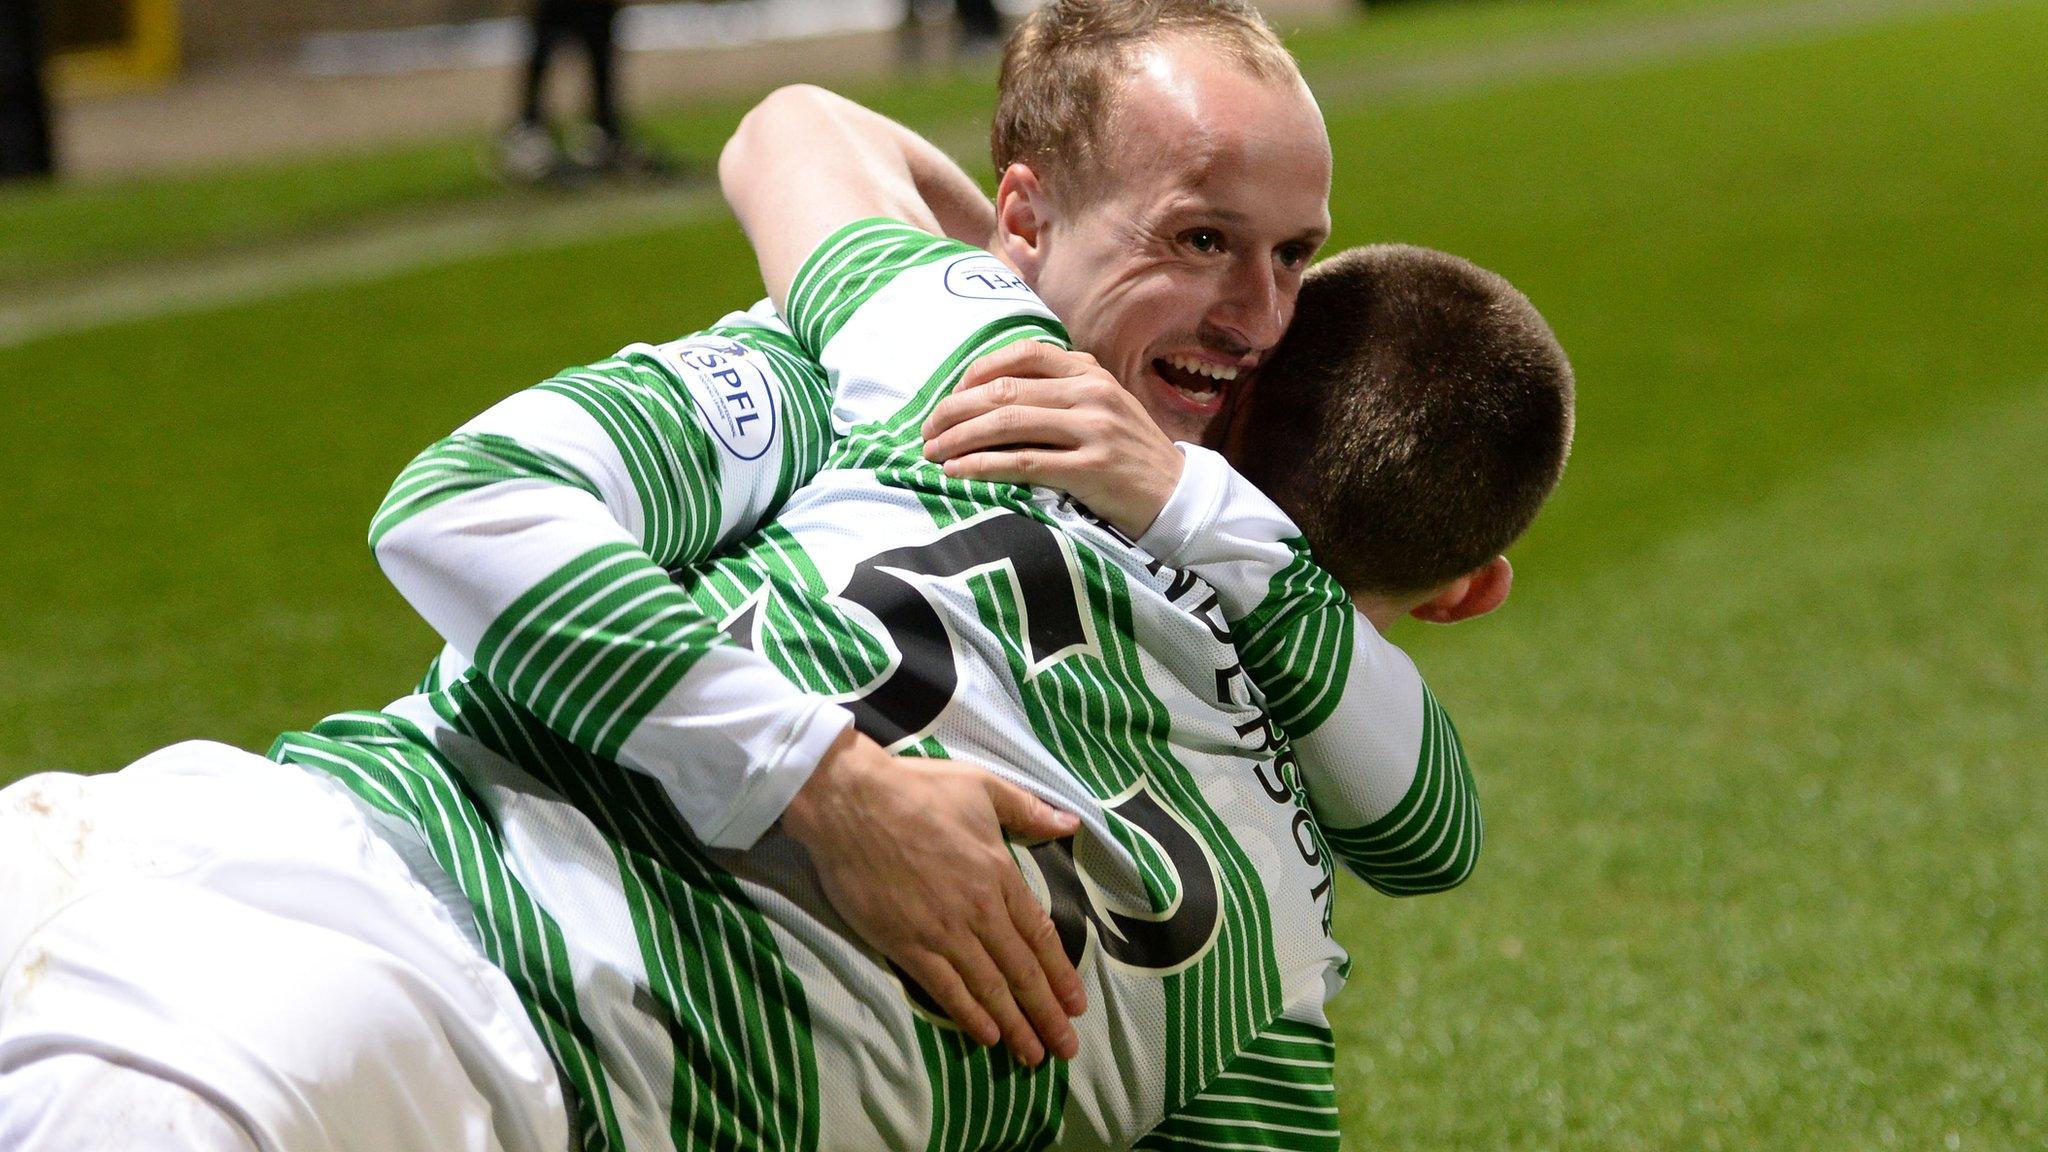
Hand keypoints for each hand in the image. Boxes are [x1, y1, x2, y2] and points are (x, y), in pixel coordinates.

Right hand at [779, 726, 1087, 1064]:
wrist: (851, 803)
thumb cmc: (916, 790)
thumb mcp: (983, 786)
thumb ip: (1028, 810)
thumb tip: (1071, 825)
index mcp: (1000, 873)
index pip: (1040, 934)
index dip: (1060, 973)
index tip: (1077, 1003)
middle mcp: (978, 910)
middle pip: (1022, 971)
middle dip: (1047, 1013)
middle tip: (1067, 1048)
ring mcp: (942, 931)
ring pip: (989, 988)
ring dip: (1015, 1025)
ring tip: (1035, 1054)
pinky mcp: (906, 944)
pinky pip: (945, 989)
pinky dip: (969, 1016)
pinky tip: (987, 1037)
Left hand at [921, 342, 1184, 538]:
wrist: (1178, 495)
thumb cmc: (1129, 453)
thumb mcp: (1103, 405)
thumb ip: (1061, 390)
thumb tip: (992, 392)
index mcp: (1090, 372)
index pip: (1023, 354)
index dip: (977, 372)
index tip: (952, 396)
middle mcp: (1091, 393)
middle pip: (1005, 390)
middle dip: (955, 410)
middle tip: (926, 431)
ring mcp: (1092, 430)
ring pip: (1008, 423)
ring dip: (959, 437)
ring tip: (932, 453)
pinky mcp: (1090, 469)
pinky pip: (1023, 462)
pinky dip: (983, 466)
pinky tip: (958, 472)